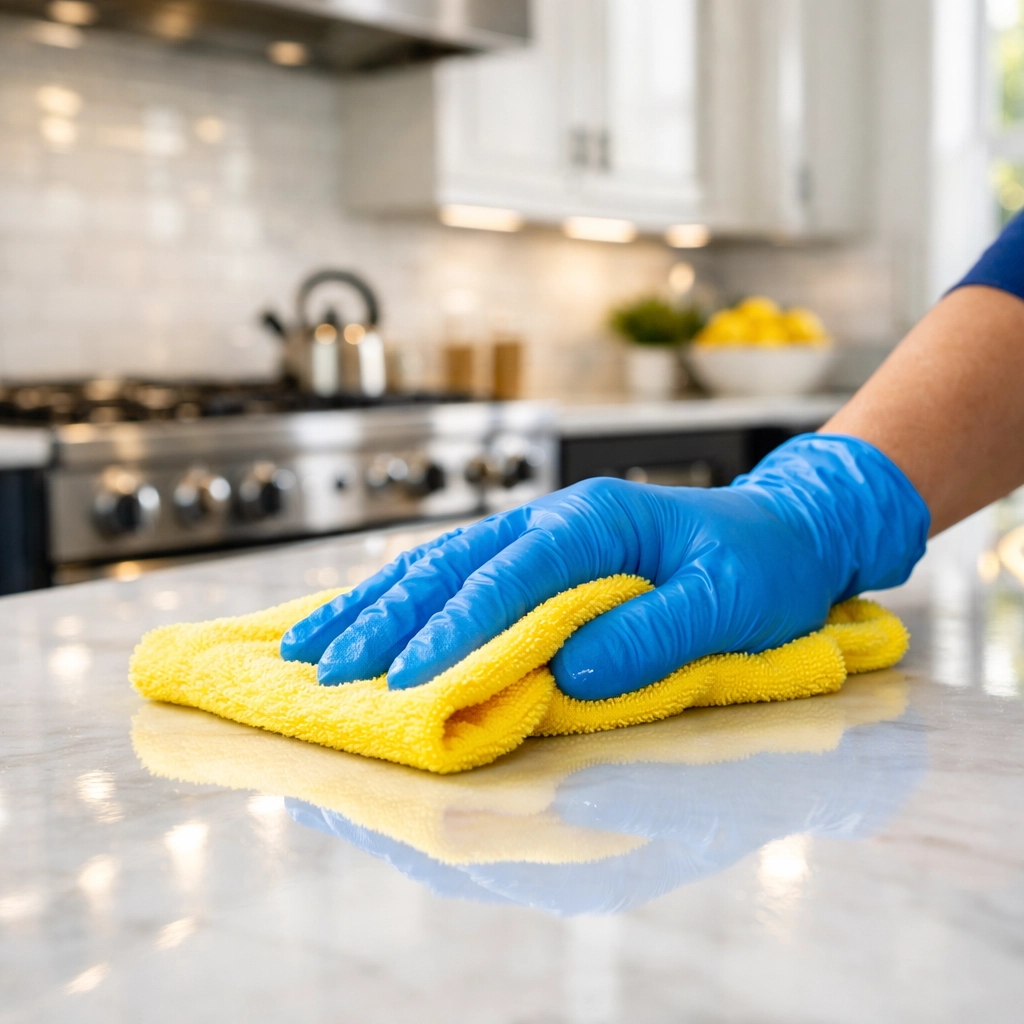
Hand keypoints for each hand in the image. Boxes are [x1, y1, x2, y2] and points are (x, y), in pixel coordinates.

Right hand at [280, 435, 928, 699]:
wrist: (784, 530)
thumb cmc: (762, 564)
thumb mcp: (731, 600)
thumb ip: (655, 631)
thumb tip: (570, 670)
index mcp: (597, 521)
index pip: (511, 577)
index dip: (456, 629)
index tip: (408, 680)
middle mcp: (554, 519)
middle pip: (452, 567)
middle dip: (387, 622)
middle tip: (328, 672)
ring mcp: (540, 534)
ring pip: (438, 566)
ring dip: (374, 607)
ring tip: (311, 645)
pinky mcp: (537, 557)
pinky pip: (455, 574)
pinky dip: (402, 600)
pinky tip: (361, 618)